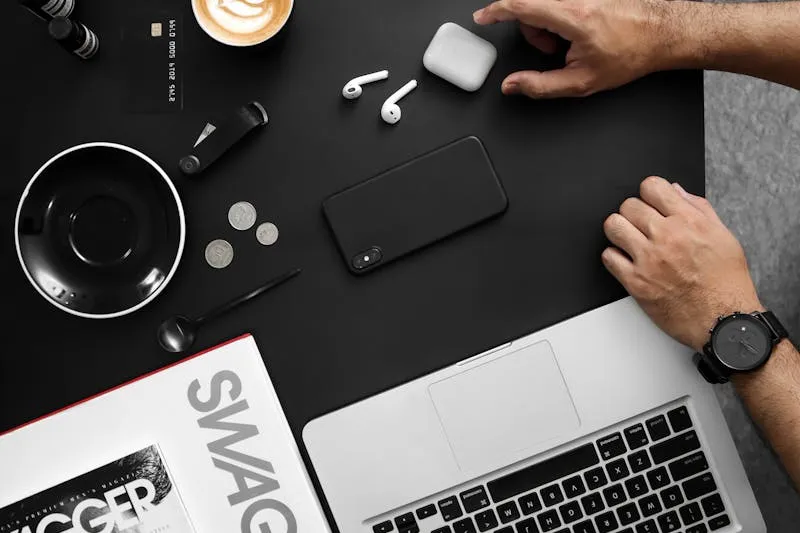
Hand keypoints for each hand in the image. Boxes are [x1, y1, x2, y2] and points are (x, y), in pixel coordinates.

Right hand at [473, 0, 676, 97]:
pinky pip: (560, 3)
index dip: (496, 11)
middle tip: (552, 50)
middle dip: (532, 30)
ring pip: (545, 5)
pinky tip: (579, 30)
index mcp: (571, 16)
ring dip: (549, 24)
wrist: (662, 34)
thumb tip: (512, 85)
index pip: (521, 5)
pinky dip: (561, 17)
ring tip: (571, 42)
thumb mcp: (581, 82)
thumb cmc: (630, 54)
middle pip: (531, 6)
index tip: (482, 17)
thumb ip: (540, 86)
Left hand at [602, 176, 762, 351]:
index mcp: (689, 222)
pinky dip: (614, 257)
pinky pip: (608, 257)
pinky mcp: (636, 282)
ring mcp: (649, 259)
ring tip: (629, 240)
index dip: (648, 193)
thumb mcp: (724, 237)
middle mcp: (667, 237)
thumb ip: (699, 209)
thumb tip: (675, 191)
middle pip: (628, 205)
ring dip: (619, 231)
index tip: (649, 202)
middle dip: (634, 213)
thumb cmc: (726, 283)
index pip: (652, 187)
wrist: (724, 320)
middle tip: (641, 226)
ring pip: (613, 226)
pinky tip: (627, 261)